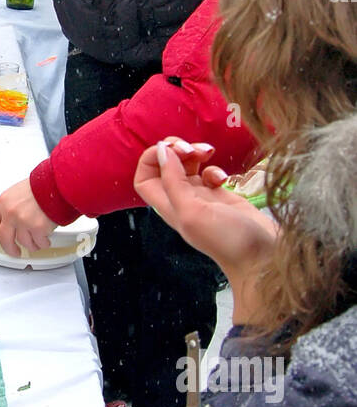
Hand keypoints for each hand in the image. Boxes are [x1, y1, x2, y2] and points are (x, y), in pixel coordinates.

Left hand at [0, 178, 55, 257]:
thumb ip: (11, 207)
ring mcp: (23, 221)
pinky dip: (43, 243)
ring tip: (37, 241)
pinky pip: (39, 243)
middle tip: (15, 251)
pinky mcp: (38, 228)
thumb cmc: (41, 185)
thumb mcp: (18, 192)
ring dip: (32, 244)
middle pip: (4, 239)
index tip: (0, 238)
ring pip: (23, 243)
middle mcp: (10, 213)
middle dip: (10, 249)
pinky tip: (46, 239)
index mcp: (3, 202)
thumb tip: (9, 220)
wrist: (56, 184)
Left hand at [134, 139, 278, 321]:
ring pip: (188, 167)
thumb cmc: (228, 241)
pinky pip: (210, 174)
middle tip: (193, 149)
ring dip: (196, 154)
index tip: (171, 149)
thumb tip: (161, 150)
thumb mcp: (194, 211)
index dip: (151, 159)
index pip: (144, 178)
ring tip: (209, 152)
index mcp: (170, 207)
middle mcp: (182, 201)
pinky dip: (214, 168)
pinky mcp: (222, 197)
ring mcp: (202, 199)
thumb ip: (174, 182)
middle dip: (177, 150)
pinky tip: (224, 177)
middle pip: (165, 167)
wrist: (263, 257)